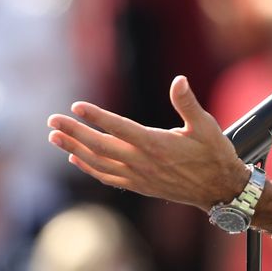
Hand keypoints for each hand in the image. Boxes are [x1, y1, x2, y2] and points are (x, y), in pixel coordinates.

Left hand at [47, 75, 249, 211]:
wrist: (219, 190)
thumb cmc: (215, 155)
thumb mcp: (206, 126)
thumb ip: (188, 103)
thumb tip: (179, 80)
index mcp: (157, 145)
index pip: (120, 128)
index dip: (97, 117)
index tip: (76, 107)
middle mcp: (143, 162)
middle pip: (101, 146)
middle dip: (74, 132)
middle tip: (52, 121)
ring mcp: (139, 176)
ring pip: (99, 163)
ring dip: (74, 149)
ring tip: (54, 137)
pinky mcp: (139, 185)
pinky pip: (107, 177)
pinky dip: (89, 167)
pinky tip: (75, 157)